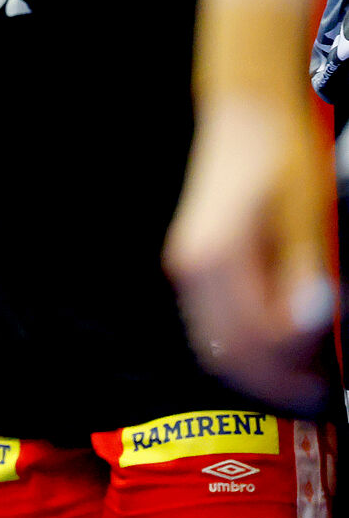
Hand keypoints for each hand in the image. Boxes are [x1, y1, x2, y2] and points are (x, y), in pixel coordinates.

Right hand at [166, 95, 335, 411]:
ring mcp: (188, 269)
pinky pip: (213, 326)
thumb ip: (301, 273)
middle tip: (319, 394)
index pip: (254, 337)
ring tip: (303, 377)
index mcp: (215, 256)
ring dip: (259, 369)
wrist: (247, 123)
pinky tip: (278, 348)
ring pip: (217, 344)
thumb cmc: (280, 162)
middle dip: (275, 380)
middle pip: (230, 350)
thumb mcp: (305, 216)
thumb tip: (307, 319)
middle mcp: (192, 267)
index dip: (292, 370)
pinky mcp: (195, 268)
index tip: (327, 386)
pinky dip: (244, 347)